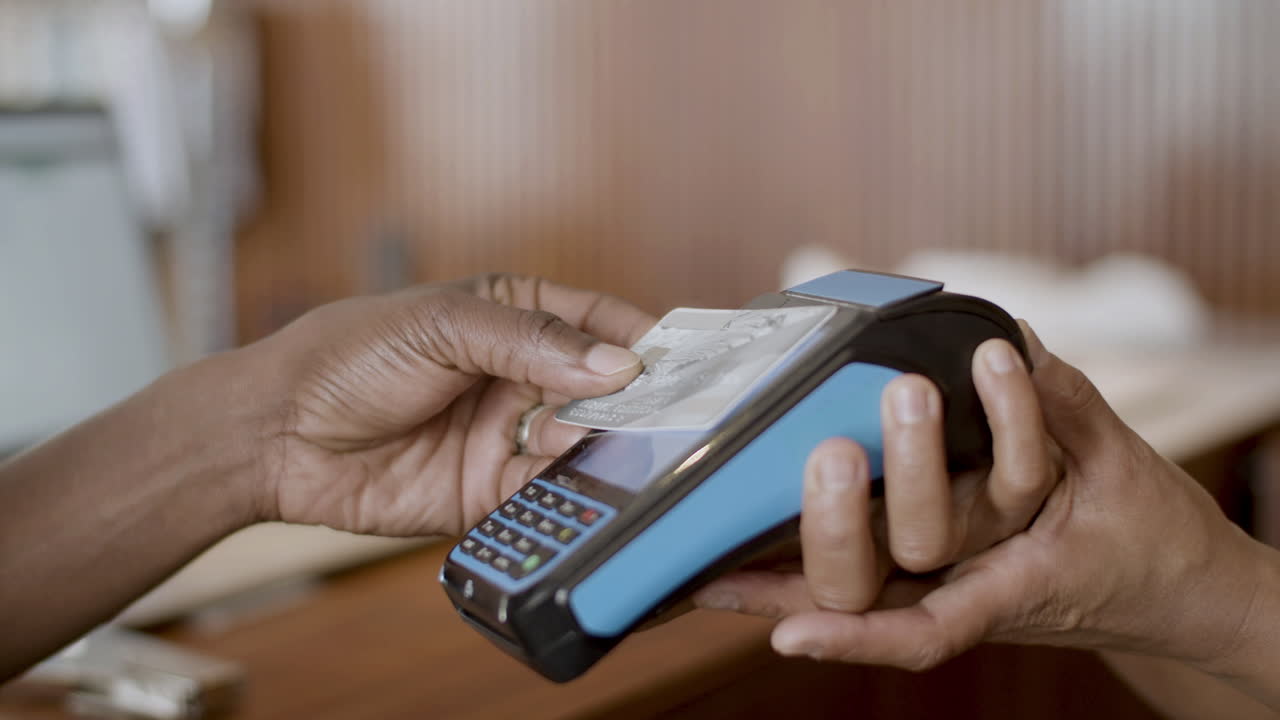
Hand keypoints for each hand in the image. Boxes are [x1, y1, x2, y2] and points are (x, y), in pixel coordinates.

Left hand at [248, 274, 654, 535]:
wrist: (274, 435)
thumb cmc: (346, 356)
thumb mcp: (441, 325)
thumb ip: (530, 341)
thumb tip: (617, 365)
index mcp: (513, 316)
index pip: (598, 321)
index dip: (643, 338)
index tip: (687, 359)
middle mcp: (521, 376)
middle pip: (602, 390)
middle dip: (635, 403)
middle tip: (670, 417)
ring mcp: (508, 435)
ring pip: (582, 444)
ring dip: (604, 450)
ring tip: (623, 453)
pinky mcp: (490, 493)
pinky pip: (547, 494)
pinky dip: (571, 496)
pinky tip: (586, 492)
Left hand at [697, 323, 1279, 708]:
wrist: (1170, 588)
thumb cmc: (1145, 533)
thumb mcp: (1119, 462)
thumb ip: (1064, 404)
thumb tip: (1007, 339)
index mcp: (1021, 582)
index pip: (938, 624)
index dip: (861, 637)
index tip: (787, 632)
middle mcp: (964, 591)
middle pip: (890, 584)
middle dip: (857, 512)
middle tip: (856, 430)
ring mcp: (937, 582)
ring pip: (855, 591)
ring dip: (798, 555)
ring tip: (743, 525)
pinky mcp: (920, 568)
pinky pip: (848, 586)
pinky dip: (778, 585)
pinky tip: (716, 579)